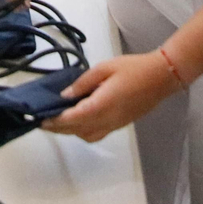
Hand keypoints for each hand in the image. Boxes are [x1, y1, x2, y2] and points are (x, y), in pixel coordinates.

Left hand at [41, 52, 176, 142]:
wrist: (161, 77)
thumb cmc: (133, 68)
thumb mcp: (104, 68)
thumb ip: (83, 83)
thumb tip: (65, 95)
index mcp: (101, 105)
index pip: (72, 119)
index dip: (55, 121)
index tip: (40, 119)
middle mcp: (107, 120)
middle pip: (77, 130)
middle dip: (59, 128)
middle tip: (43, 121)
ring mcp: (115, 125)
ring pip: (87, 135)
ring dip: (71, 132)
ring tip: (58, 120)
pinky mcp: (120, 125)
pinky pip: (97, 134)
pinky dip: (83, 131)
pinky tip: (78, 120)